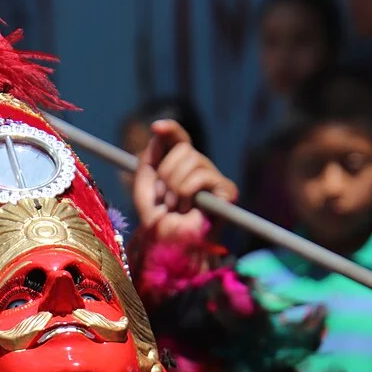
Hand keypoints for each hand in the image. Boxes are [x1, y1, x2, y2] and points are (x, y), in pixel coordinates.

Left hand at [133, 120, 237, 244]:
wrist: (167, 244)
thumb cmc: (157, 221)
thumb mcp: (145, 186)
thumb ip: (149, 158)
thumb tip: (159, 133)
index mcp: (182, 168)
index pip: (181, 139)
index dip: (171, 129)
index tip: (156, 127)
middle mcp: (202, 170)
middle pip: (184, 148)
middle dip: (165, 173)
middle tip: (163, 198)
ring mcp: (216, 180)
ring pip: (192, 159)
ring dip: (174, 187)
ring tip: (173, 207)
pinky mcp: (226, 192)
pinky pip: (201, 175)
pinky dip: (186, 192)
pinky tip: (186, 209)